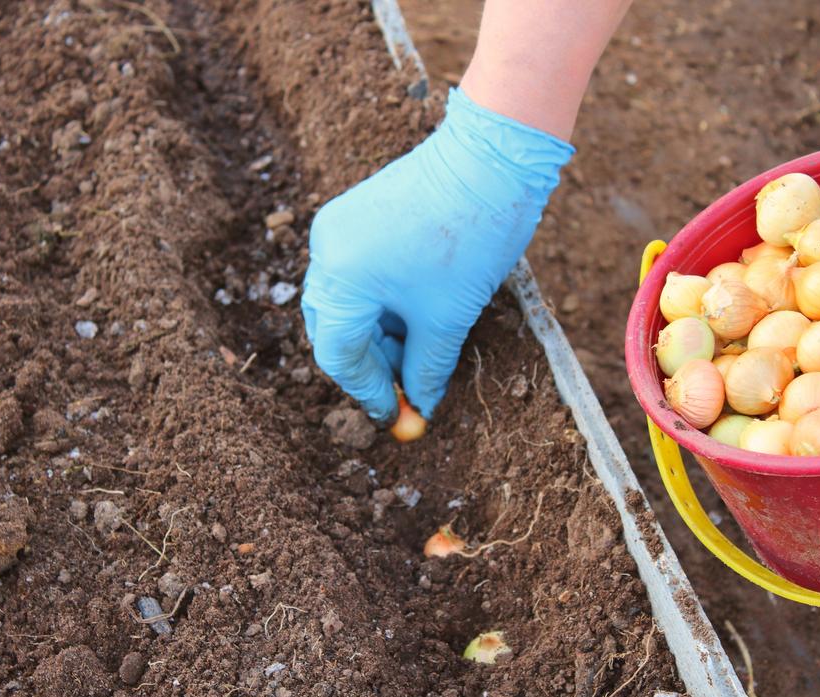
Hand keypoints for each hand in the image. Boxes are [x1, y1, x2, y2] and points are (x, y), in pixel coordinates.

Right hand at [302, 88, 573, 420]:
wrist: (492, 157)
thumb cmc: (471, 236)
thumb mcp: (448, 317)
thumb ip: (427, 369)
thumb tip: (421, 405)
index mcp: (340, 277)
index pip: (338, 354)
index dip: (368, 391)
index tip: (396, 415)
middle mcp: (327, 250)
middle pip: (337, 329)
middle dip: (374, 365)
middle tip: (409, 390)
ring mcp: (340, 228)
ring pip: (350, 304)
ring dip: (382, 336)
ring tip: (423, 355)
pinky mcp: (359, 214)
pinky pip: (360, 275)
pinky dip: (386, 305)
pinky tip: (419, 320)